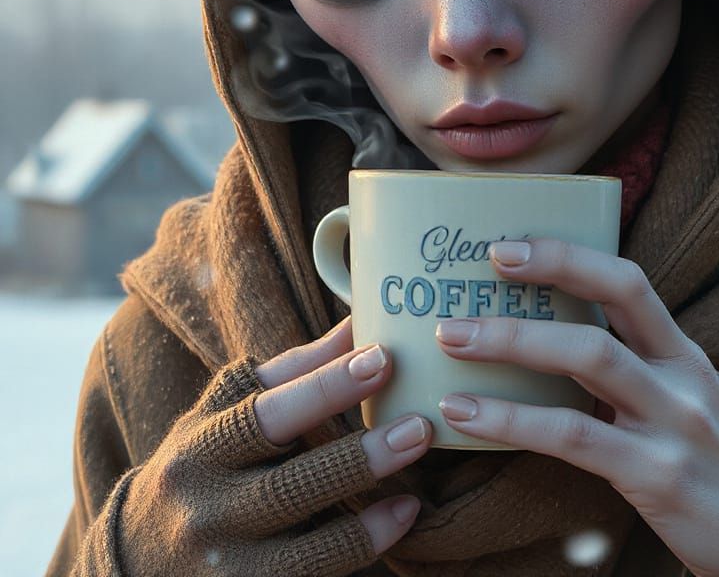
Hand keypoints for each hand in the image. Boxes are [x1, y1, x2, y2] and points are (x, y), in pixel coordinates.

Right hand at [119, 316, 432, 575]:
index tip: (382, 360)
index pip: (267, 414)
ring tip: (417, 488)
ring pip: (305, 546)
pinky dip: (361, 550)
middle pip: (290, 485)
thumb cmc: (203, 465)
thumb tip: (358, 324)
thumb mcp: (227, 413)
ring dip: (368, 517)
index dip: (326, 388)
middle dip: (359, 457)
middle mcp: (205, 510)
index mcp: (201, 447)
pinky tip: (400, 519)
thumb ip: (291, 372)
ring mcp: (223, 566)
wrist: (139, 561)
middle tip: (420, 427)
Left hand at [434, 239, 718, 576]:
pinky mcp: (658, 476)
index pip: (629, 281)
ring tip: (453, 339)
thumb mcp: (697, 406)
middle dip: (547, 272)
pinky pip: (571, 436)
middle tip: (483, 267)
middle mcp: (683, 377)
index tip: (509, 246)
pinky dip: (512, 419)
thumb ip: (648, 375)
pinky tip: (467, 414)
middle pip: (612, 300)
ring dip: (512, 342)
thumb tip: (574, 352)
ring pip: (586, 358)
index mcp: (687, 355)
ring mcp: (673, 423)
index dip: (569, 255)